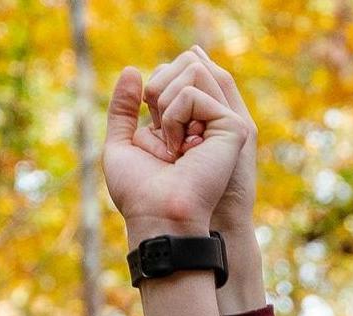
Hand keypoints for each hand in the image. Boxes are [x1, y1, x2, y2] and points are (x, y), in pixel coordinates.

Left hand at [103, 65, 249, 242]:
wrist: (158, 216)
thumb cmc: (138, 193)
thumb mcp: (120, 144)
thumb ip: (122, 109)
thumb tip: (131, 70)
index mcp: (183, 123)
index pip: (169, 74)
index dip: (152, 94)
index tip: (152, 136)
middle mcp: (204, 120)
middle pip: (183, 63)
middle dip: (159, 94)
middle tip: (164, 140)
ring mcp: (220, 122)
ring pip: (191, 70)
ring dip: (167, 109)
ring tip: (174, 146)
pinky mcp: (232, 127)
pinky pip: (193, 92)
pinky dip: (175, 117)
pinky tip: (184, 148)